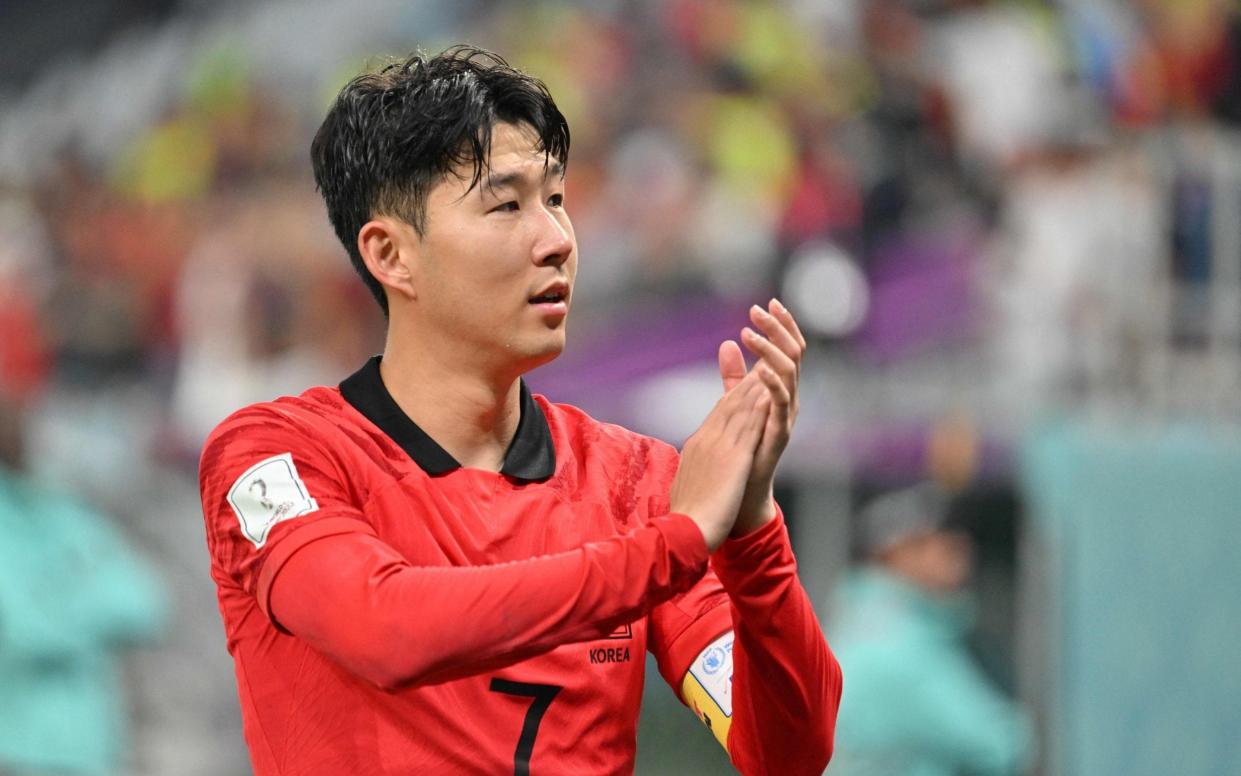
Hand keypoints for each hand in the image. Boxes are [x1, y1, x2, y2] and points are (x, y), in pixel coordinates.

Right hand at [669, 372, 769, 551]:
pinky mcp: (734, 457)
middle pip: (730, 403)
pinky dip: (761, 406)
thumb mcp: (687, 485)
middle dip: (747, 381)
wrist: (683, 532)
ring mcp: (720, 446)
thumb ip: (692, 471)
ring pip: (741, 408)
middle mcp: (707, 440)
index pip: (718, 413)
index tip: (746, 380)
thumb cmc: (685, 518)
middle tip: (762, 359)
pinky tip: (772, 392)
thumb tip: (692, 469)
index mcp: (696, 447)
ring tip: (770, 364)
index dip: (734, 394)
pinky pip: (750, 425)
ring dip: (756, 385)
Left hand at [718, 299, 805, 535]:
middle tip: (757, 309)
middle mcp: (789, 398)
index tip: (768, 300)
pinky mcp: (780, 433)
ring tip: (749, 332)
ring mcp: (787, 415)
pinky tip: (760, 370)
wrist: (739, 490)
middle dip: (778, 328)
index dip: (783, 324)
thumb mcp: (735, 403)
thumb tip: (727, 343)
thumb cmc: (741, 447)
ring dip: (770, 349)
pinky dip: (774, 384)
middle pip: (795, 353)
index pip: (789, 347)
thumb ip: (734, 375)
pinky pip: (783, 404)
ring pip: (790, 372)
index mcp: (780, 388)